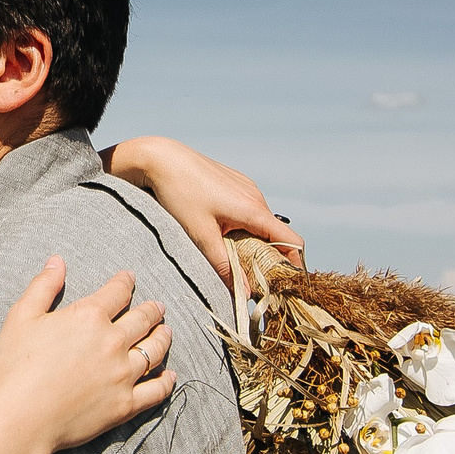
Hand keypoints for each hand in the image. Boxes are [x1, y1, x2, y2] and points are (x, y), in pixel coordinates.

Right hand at [0, 258, 173, 453]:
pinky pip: (155, 390)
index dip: (125, 282)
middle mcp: (113, 342)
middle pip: (142, 320)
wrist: (20, 417)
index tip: (129, 278)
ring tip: (167, 332)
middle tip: (158, 307)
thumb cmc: (15, 366)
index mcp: (89, 317)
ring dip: (163, 338)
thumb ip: (43, 286)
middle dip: (152, 310)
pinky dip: (166, 381)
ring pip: (154, 351)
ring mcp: (122, 374)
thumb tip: (57, 261)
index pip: (117, 292)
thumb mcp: (22, 317)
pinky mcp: (125, 405)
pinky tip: (170, 375)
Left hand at [101, 135, 303, 286]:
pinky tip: (223, 233)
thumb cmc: (180, 193)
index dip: (293, 265)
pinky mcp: (236, 182)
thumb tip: (243, 294)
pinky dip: (245, 226)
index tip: (282, 284)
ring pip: (262, 223)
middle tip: (252, 278)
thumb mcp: (200, 235)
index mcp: (253, 210)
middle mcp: (256, 197)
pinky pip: (250, 210)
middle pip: (277, 235)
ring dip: (255, 242)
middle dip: (269, 259)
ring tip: (234, 258)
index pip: (292, 242)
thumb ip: (223, 266)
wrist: (161, 158)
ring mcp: (247, 187)